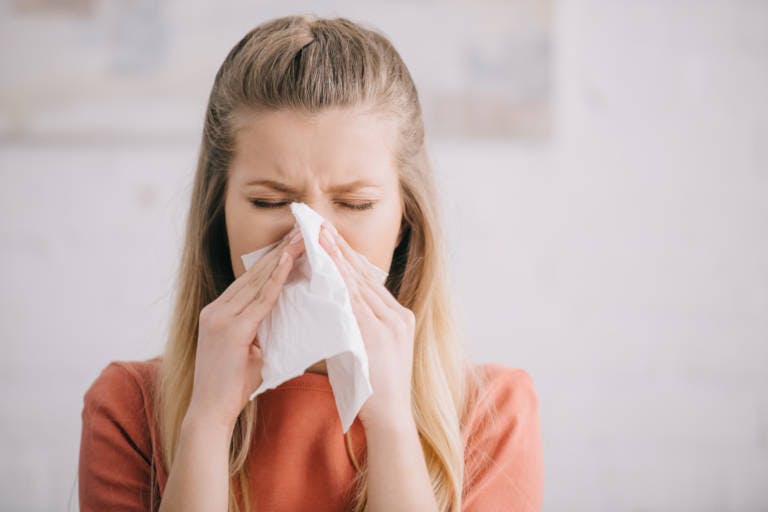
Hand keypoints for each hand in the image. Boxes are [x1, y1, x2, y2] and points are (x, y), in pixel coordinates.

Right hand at [186, 225, 305, 432]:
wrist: (210, 413)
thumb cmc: (232, 387)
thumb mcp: (249, 351)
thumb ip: (262, 329)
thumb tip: (288, 316)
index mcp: (219, 312)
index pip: (250, 280)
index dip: (272, 260)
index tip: (292, 242)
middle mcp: (216, 309)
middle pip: (253, 273)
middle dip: (280, 250)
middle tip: (301, 230)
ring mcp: (220, 317)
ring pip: (257, 281)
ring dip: (282, 257)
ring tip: (301, 238)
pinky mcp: (229, 329)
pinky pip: (259, 300)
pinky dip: (276, 279)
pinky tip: (289, 262)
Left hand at [319, 222, 415, 431]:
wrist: (391, 418)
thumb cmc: (374, 390)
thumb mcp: (370, 351)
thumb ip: (357, 328)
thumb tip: (332, 310)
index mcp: (398, 317)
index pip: (369, 281)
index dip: (349, 258)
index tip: (332, 238)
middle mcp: (397, 316)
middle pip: (364, 276)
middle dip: (341, 250)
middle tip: (322, 226)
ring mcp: (390, 325)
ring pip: (358, 285)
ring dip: (337, 259)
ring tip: (320, 238)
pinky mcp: (379, 335)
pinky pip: (355, 303)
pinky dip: (339, 283)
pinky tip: (326, 268)